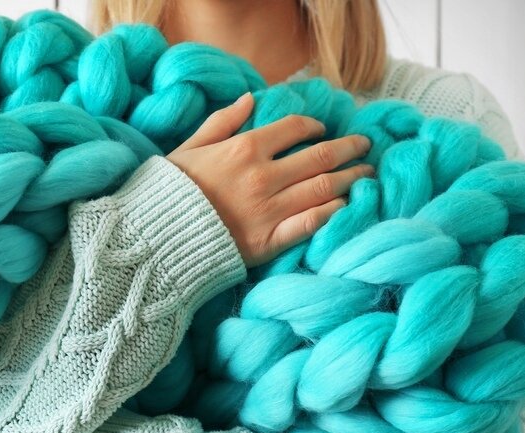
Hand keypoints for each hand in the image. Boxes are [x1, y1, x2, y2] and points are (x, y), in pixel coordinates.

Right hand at [166, 91, 373, 266]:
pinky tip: (347, 205)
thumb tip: (250, 99)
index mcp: (244, 149)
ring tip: (367, 174)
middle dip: (349, 148)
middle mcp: (263, 176)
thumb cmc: (169, 193)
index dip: (315, 125)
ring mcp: (270, 210)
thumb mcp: (189, 148)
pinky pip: (312, 223)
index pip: (294, 128)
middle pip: (321, 157)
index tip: (324, 128)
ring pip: (325, 188)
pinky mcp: (270, 241)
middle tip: (365, 146)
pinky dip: (334, 212)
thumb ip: (221, 122)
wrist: (156, 238)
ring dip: (352, 178)